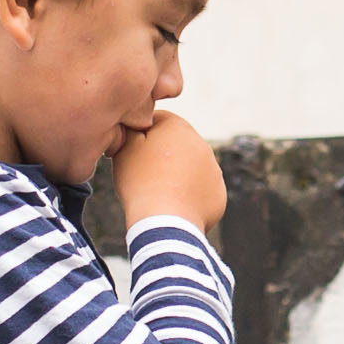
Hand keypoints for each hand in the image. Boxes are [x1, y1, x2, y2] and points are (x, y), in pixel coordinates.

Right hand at [115, 113, 227, 233]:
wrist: (164, 222)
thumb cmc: (140, 182)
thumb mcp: (125, 148)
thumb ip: (131, 128)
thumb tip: (135, 124)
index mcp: (178, 127)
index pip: (157, 121)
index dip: (141, 135)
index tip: (132, 151)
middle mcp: (201, 144)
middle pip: (176, 144)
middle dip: (162, 155)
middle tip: (144, 175)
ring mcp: (214, 170)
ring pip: (191, 168)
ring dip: (178, 175)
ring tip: (160, 193)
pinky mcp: (218, 194)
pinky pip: (200, 191)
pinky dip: (189, 196)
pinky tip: (174, 206)